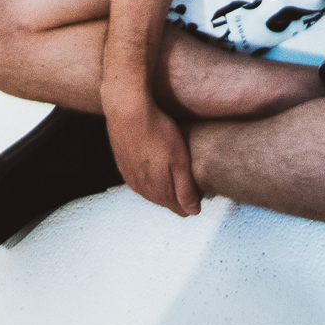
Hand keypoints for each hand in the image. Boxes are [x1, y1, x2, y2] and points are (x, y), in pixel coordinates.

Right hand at [102, 83, 202, 216]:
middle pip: (165, 201)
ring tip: (174, 171)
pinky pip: (139, 179)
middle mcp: (142, 189)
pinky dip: (149, 176)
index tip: (200, 187)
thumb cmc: (158, 133)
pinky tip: (154, 165)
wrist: (128, 111)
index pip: (179, 209)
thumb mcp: (180, 161)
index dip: (192, 201)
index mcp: (158, 191)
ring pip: (151, 191)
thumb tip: (193, 212)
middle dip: (178, 195)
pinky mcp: (123, 165)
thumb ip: (186, 189)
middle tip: (190, 178)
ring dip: (163, 186)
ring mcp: (130, 178)